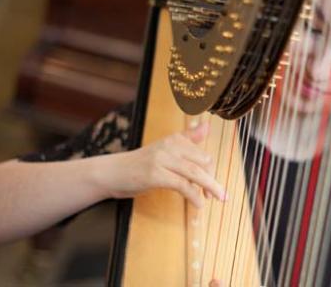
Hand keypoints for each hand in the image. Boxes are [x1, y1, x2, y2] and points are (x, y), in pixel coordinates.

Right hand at [98, 122, 225, 206]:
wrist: (111, 173)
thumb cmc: (140, 165)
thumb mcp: (165, 150)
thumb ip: (187, 140)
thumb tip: (207, 126)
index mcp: (174, 140)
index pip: (204, 156)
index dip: (212, 173)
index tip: (215, 187)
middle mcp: (169, 146)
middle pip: (203, 163)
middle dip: (212, 181)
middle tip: (218, 196)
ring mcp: (161, 159)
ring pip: (195, 173)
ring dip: (210, 188)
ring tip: (216, 199)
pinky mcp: (154, 174)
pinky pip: (182, 185)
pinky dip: (193, 195)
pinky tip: (198, 204)